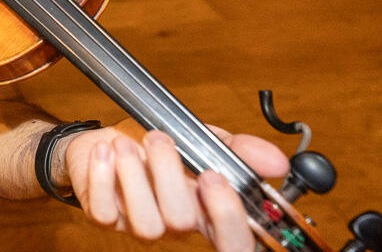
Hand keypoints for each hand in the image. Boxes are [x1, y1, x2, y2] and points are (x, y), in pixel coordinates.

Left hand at [63, 121, 289, 251]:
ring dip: (134, 175)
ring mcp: (136, 224)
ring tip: (125, 144)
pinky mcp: (103, 216)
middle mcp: (173, 225)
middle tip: (160, 139)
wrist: (102, 141)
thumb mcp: (198, 140)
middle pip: (184, 224)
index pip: (233, 241)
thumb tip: (278, 162)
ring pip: (147, 224)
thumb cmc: (152, 145)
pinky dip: (102, 176)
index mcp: (204, 211)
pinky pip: (103, 211)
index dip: (228, 218)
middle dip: (171, 176)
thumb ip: (236, 150)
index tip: (214, 176)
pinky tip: (105, 153)